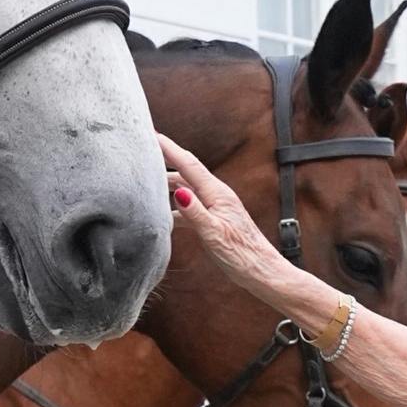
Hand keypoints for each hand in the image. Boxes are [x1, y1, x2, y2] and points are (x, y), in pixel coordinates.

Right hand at [157, 135, 299, 307]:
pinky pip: (190, 206)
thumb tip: (178, 192)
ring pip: (187, 188)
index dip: (168, 148)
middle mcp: (217, 195)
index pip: (188, 164)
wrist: (262, 272)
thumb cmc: (242, 256)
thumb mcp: (215, 234)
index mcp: (217, 194)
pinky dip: (174, 205)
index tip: (150, 134)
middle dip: (165, 159)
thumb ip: (195, 213)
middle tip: (144, 148)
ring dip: (167, 182)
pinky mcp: (215, 220)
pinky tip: (163, 213)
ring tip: (148, 177)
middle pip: (186, 171)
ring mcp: (216, 207)